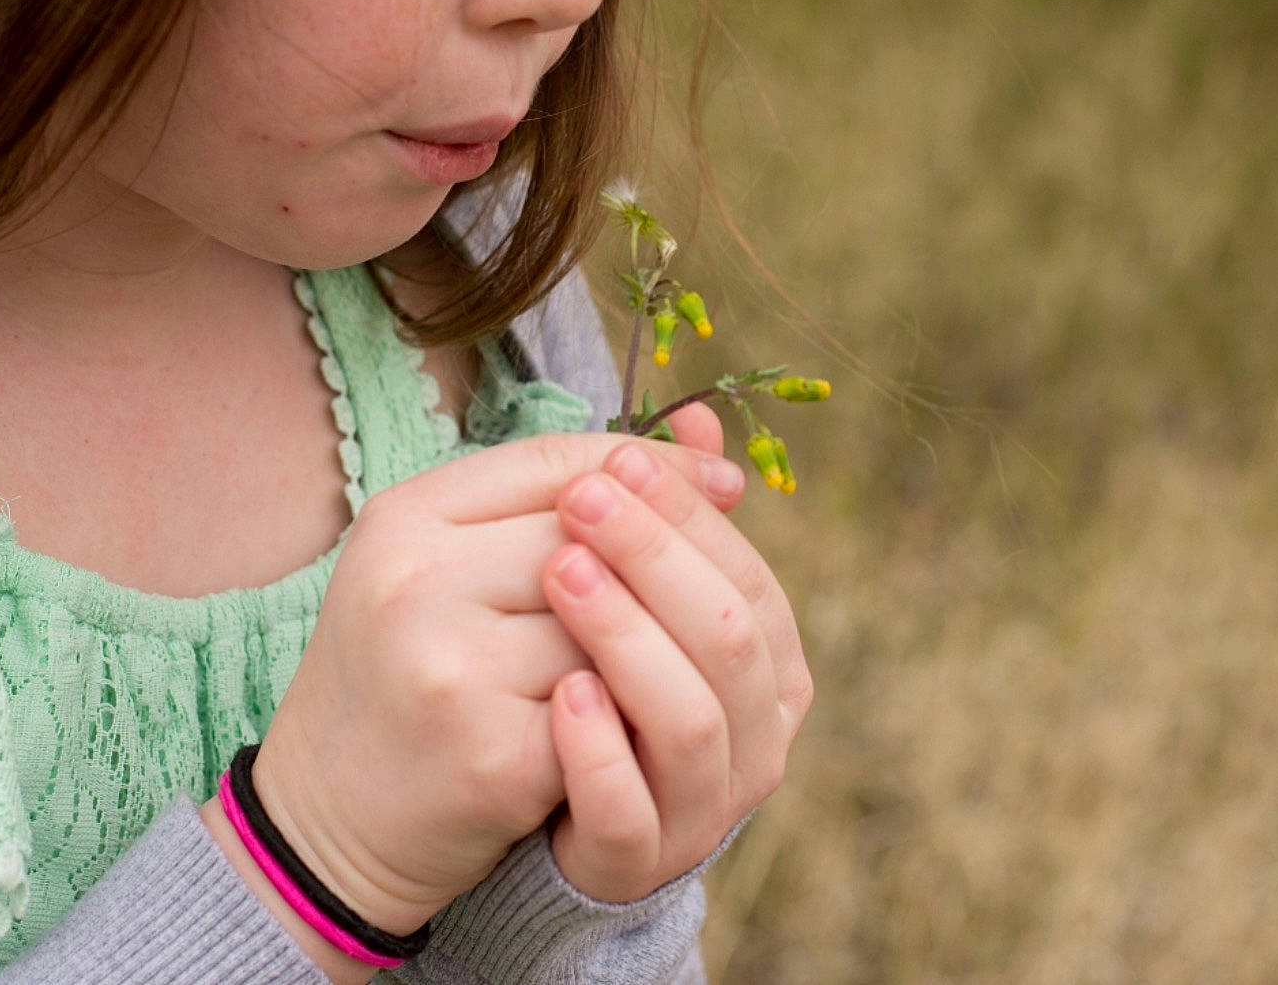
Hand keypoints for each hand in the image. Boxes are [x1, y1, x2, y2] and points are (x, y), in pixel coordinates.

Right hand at [227, 433, 746, 941]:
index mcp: (404, 519)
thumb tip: (715, 474)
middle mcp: (418, 583)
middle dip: (660, 561)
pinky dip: (625, 719)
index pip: (559, 462)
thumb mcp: (439, 565)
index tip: (725, 480)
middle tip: (704, 582)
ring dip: (646, 646)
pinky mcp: (496, 756)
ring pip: (614, 629)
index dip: (653, 466)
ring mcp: (453, 670)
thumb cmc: (403, 674)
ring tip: (653, 659)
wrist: (329, 820)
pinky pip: (610, 712)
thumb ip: (550, 507)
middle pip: (598, 541)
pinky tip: (622, 725)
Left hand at [542, 404, 815, 903]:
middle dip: (656, 560)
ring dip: (628, 638)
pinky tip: (558, 692)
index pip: (750, 577)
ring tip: (561, 573)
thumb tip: (698, 417)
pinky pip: (631, 811)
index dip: (689, 519)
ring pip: (692, 720)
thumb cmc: (583, 680)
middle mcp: (753, 737)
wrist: (511, 809)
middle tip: (582, 502)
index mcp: (766, 666)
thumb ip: (661, 518)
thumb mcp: (623, 593)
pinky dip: (599, 750)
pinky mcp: (634, 859)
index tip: (620, 463)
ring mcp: (698, 807)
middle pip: (730, 637)